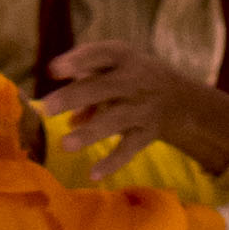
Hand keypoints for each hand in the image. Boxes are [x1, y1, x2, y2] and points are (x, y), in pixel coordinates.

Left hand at [40, 37, 228, 175]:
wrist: (181, 99)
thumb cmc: (132, 79)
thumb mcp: (115, 70)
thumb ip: (88, 85)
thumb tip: (69, 119)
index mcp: (123, 57)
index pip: (100, 55)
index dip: (78, 61)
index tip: (54, 70)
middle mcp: (134, 80)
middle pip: (102, 88)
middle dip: (75, 97)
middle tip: (47, 108)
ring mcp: (142, 107)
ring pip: (114, 120)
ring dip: (90, 133)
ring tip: (65, 145)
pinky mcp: (148, 132)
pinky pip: (129, 148)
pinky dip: (112, 162)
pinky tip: (93, 174)